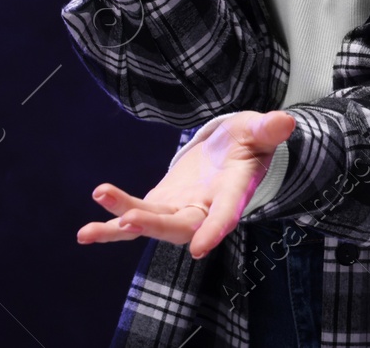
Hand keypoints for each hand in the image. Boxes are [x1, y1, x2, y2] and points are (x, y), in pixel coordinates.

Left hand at [76, 110, 295, 259]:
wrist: (230, 150)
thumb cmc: (248, 140)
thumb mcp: (258, 130)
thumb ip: (268, 129)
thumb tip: (285, 120)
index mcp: (233, 192)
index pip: (226, 214)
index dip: (214, 230)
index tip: (199, 248)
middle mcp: (204, 209)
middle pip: (180, 226)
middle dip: (155, 225)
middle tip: (131, 218)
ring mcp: (179, 210)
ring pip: (151, 223)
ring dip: (122, 222)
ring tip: (89, 230)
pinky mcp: (159, 205)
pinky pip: (133, 218)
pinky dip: (110, 224)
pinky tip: (84, 234)